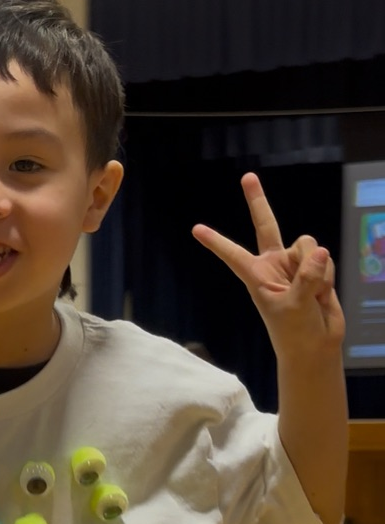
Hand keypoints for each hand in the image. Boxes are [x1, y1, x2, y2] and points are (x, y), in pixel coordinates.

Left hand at [192, 173, 344, 363]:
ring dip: (316, 269)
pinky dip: (327, 275)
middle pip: (266, 225)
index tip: (195, 229)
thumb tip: (320, 252)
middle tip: (247, 177)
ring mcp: (294, 264)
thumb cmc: (294, 333)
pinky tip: (321, 293)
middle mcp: (273, 264)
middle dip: (257, 201)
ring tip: (311, 295)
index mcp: (256, 276)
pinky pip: (325, 258)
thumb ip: (306, 278)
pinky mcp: (314, 267)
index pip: (232, 254)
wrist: (315, 345)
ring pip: (308, 245)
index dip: (216, 242)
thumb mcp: (295, 306)